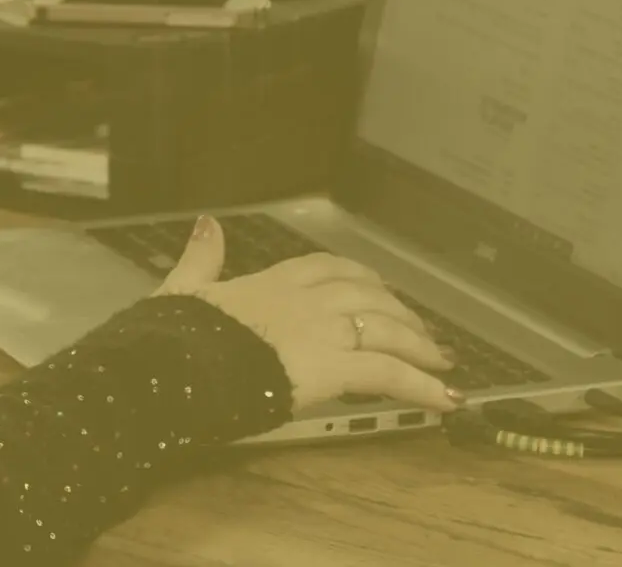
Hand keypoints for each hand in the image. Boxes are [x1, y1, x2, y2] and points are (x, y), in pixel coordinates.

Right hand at [156, 216, 463, 414]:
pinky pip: (390, 373)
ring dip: (421, 346)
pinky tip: (446, 398)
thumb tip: (207, 223)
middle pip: (369, 296)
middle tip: (422, 333)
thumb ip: (201, 258)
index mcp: (271, 282)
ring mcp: (322, 331)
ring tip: (442, 364)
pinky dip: (423, 385)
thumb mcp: (183, 289)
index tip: (378, 290)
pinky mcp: (333, 367)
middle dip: (401, 314)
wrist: (175, 366)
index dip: (360, 279)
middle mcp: (305, 299)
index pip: (328, 268)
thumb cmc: (176, 336)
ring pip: (387, 329)